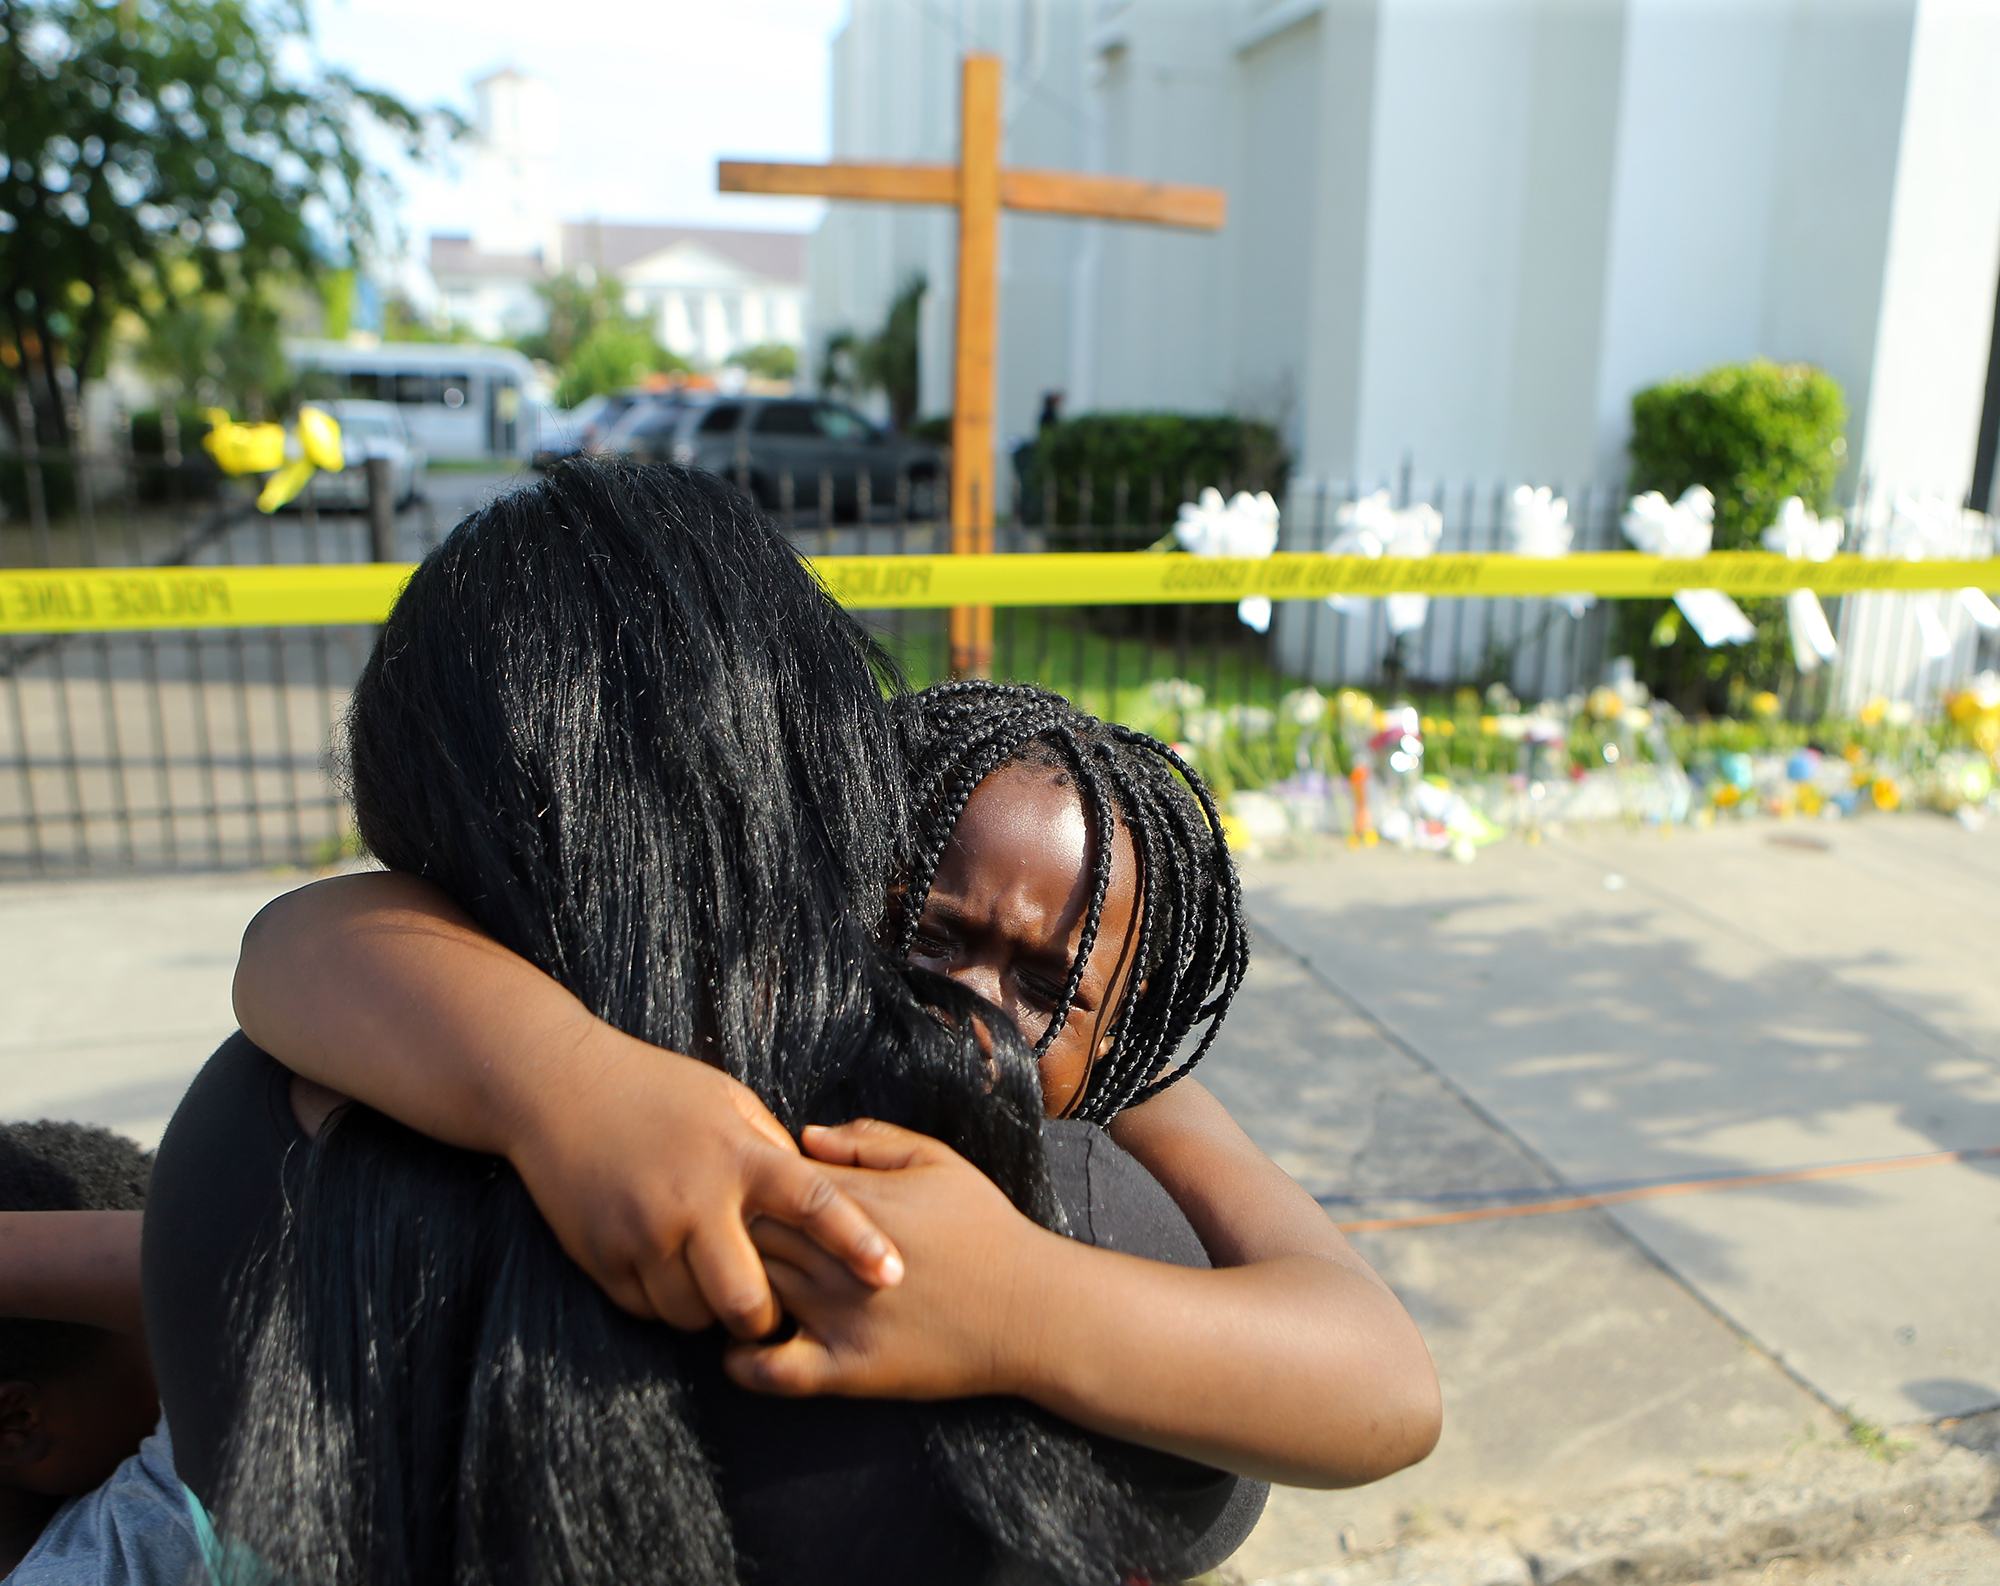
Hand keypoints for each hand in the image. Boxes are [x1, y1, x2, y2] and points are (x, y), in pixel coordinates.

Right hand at [503, 1036, 903, 1337]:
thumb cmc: (656, 1090)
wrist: (557, 1088)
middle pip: (748, 1299)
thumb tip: (817, 1198)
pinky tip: (667, 1270)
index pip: (812, 1202)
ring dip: (711, 1312)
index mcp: (737, 1155)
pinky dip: (665, 1303)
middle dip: (768, 1317)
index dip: (856, 1241)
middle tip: (771, 1309)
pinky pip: (649, 1310)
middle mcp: (693, 1200)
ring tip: (711, 1281)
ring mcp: (643, 1233)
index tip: (891, 1274)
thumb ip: (771, 1152)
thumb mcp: (726, 1102)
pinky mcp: (602, 1256)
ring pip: (695, 1316)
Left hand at [723, 1119, 1061, 1400]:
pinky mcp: (845, 1369)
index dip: (747, 1184)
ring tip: (730, 1287)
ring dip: (730, 1290)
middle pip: (743, 1234)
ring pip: (746, 1294)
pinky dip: (741, 1362)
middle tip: (726, 1237)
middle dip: (729, 1233)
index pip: (763, 1182)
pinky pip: (768, 1371)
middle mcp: (834, 1256)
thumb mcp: (937, 1160)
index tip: (750, 1192)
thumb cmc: (986, 1229)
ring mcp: (835, 1315)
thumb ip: (869, 1138)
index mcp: (853, 1201)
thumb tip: (805, 1135)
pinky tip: (742, 1348)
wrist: (1031, 1309)